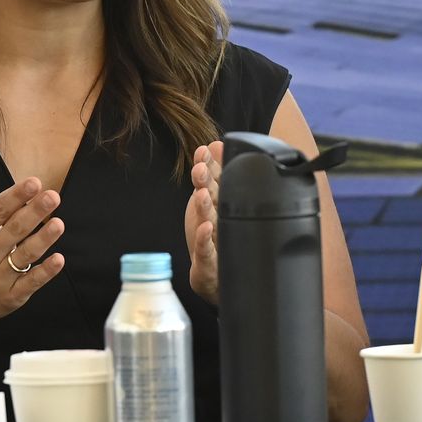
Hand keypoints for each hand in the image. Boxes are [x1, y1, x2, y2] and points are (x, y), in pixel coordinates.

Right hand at [0, 149, 64, 345]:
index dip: (16, 196)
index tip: (34, 182)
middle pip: (14, 230)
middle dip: (35, 212)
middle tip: (53, 197)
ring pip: (24, 256)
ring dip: (43, 240)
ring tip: (59, 223)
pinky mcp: (9, 298)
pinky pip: (29, 284)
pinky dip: (44, 273)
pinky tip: (59, 259)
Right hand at [184, 140, 223, 304]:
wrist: (219, 278)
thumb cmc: (220, 236)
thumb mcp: (221, 201)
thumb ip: (220, 172)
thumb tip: (218, 143)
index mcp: (215, 203)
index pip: (211, 179)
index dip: (208, 163)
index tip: (206, 148)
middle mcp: (209, 218)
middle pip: (206, 195)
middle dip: (202, 180)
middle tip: (199, 167)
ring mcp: (206, 239)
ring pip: (204, 220)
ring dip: (203, 206)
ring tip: (203, 193)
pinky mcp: (206, 261)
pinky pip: (205, 249)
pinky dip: (204, 239)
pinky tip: (206, 228)